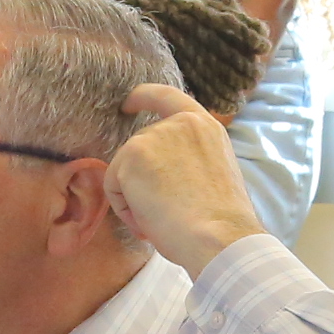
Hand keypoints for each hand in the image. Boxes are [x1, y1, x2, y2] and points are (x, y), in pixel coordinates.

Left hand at [104, 83, 261, 276]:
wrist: (219, 237)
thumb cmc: (220, 221)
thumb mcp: (212, 172)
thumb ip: (187, 158)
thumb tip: (158, 173)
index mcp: (204, 127)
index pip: (168, 97)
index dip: (144, 97)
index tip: (129, 102)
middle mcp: (177, 123)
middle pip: (138, 148)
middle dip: (143, 183)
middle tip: (165, 214)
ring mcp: (152, 137)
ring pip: (124, 170)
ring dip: (135, 200)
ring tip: (161, 221)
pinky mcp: (131, 156)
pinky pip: (113, 187)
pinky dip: (125, 210)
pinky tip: (148, 221)